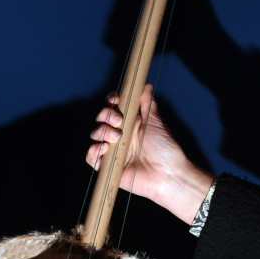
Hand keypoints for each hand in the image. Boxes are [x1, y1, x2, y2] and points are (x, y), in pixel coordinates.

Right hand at [86, 84, 213, 224]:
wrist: (168, 174)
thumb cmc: (165, 149)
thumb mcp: (155, 121)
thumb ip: (147, 103)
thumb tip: (146, 85)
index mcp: (130, 124)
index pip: (113, 109)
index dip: (110, 102)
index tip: (115, 100)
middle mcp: (120, 136)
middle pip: (101, 120)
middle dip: (106, 116)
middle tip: (119, 122)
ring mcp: (113, 152)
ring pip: (95, 136)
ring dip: (101, 132)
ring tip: (116, 137)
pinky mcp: (108, 168)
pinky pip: (91, 158)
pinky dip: (93, 151)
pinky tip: (104, 148)